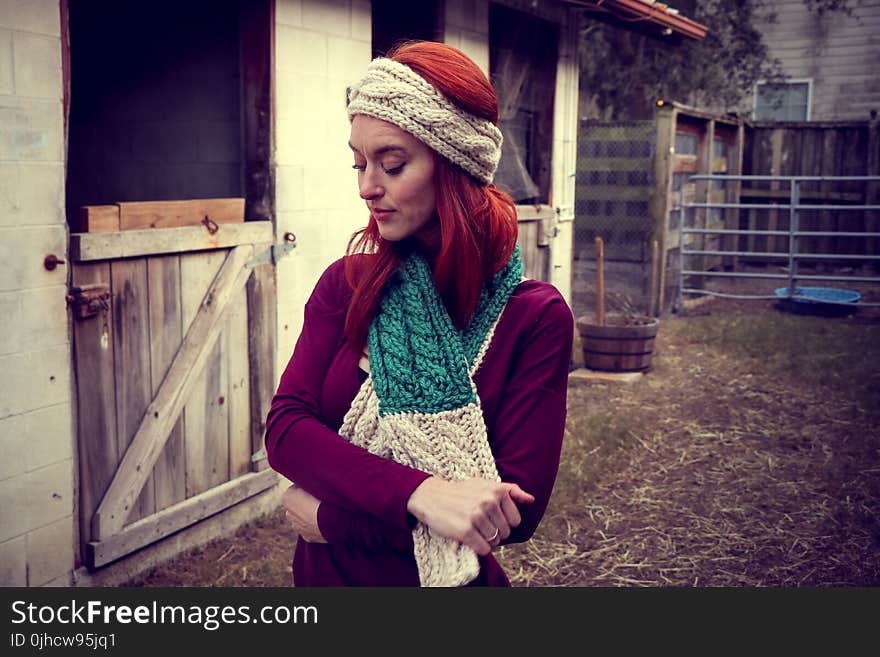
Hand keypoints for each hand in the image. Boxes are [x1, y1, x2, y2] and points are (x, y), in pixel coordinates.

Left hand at [281, 484, 326, 543]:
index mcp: (288, 497)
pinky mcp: (307, 537)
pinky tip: (325, 522)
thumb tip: (311, 479)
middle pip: (296, 505)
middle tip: (320, 500)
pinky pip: (310, 529)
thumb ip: (310, 481)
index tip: (315, 487)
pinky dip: (315, 526)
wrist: (337, 521)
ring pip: (302, 519)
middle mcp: (289, 513)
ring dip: (309, 515)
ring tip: (324, 512)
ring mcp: (297, 527)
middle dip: (304, 503)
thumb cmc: (327, 498)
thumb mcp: (318, 482)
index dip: (305, 487)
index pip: (295, 489)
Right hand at [406, 477, 534, 555]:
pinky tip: (470, 538)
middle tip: (479, 523)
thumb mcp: (486, 484)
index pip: (515, 520)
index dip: (504, 522)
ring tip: (474, 529)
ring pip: (495, 542)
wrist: (431, 497)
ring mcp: (477, 517)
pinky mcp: (466, 531)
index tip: (490, 517)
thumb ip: (511, 491)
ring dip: (486, 540)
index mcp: (497, 490)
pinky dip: (479, 548)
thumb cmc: (461, 492)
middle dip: (495, 532)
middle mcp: (489, 502)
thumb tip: (531, 499)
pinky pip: (484, 549)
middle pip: (506, 533)